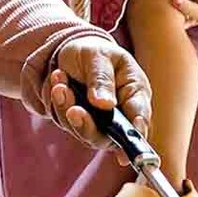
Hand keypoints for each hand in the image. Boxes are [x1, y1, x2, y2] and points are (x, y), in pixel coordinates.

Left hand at [43, 35, 151, 151]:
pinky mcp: (80, 122)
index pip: (139, 118)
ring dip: (67, 110)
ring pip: (84, 131)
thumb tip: (106, 105)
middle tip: (74, 110)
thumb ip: (102, 79)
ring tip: (59, 85)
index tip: (124, 146)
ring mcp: (99, 121)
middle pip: (109, 136)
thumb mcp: (98, 56)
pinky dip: (58, 104)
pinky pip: (67, 122)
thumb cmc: (93, 51)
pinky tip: (57, 84)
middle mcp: (120, 112)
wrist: (71, 50)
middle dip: (88, 126)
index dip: (134, 136)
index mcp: (135, 93)